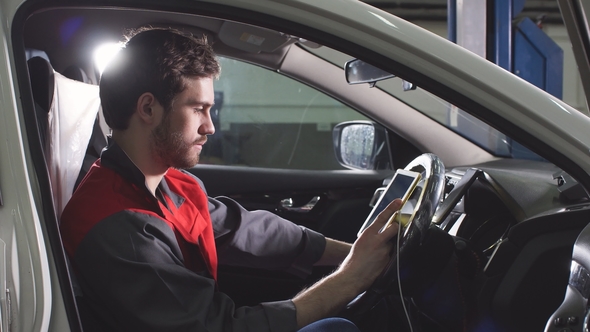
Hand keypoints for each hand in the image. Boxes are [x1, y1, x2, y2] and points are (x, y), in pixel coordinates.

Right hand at [291, 199, 402, 327]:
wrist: (352, 277)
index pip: (382, 217)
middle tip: (396, 229)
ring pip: (393, 244)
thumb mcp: (359, 244)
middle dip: (397, 228)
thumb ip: (370, 238)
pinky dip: (388, 258)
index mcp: (368, 234)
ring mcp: (385, 251)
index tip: (399, 201)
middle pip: (394, 228)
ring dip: (389, 247)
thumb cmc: (353, 262)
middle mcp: (378, 241)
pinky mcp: (389, 261)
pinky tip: (379, 263)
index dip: (392, 208)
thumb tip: (378, 236)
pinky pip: (392, 256)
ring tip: (378, 255)